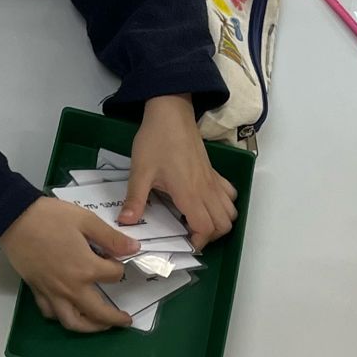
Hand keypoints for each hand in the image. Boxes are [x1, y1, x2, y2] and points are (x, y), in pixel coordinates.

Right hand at [1, 197, 137, 332]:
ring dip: (90, 328)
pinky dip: (62, 316)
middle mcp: (71, 287)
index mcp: (86, 268)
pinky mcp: (37, 291)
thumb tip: (134, 249)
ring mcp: (53, 293)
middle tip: (125, 321)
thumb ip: (111, 238)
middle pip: (98, 312)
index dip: (119, 266)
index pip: (114, 275)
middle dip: (115, 319)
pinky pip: (51, 313)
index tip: (116, 257)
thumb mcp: (86, 221)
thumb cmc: (50, 217)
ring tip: (100, 326)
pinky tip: (69, 311)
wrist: (13, 219)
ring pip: (73, 322)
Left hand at [124, 95, 238, 247]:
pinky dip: (224, 204)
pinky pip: (229, 193)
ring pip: (230, 210)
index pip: (205, 227)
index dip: (198, 242)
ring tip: (198, 223)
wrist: (171, 111)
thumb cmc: (156, 140)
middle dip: (210, 236)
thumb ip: (135, 199)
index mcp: (189, 193)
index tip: (184, 244)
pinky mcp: (213, 171)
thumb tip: (126, 223)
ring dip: (219, 222)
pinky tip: (206, 203)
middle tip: (189, 236)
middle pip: (223, 224)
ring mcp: (212, 180)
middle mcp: (206, 189)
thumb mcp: (141, 171)